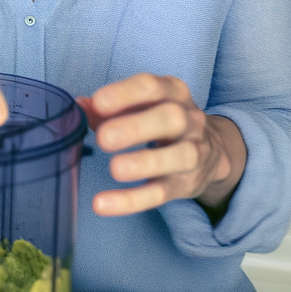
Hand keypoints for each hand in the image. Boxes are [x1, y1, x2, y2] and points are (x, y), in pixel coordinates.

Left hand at [76, 74, 246, 216]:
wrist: (211, 151)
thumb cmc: (160, 119)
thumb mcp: (140, 105)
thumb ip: (108, 106)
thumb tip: (79, 106)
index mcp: (173, 92)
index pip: (151, 87)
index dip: (125, 94)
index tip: (98, 103)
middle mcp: (189, 120)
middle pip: (170, 119)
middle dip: (136, 127)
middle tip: (103, 138)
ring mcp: (193, 153)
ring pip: (178, 157)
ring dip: (144, 163)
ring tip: (114, 169)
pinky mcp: (186, 185)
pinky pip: (160, 193)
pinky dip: (131, 200)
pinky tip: (103, 204)